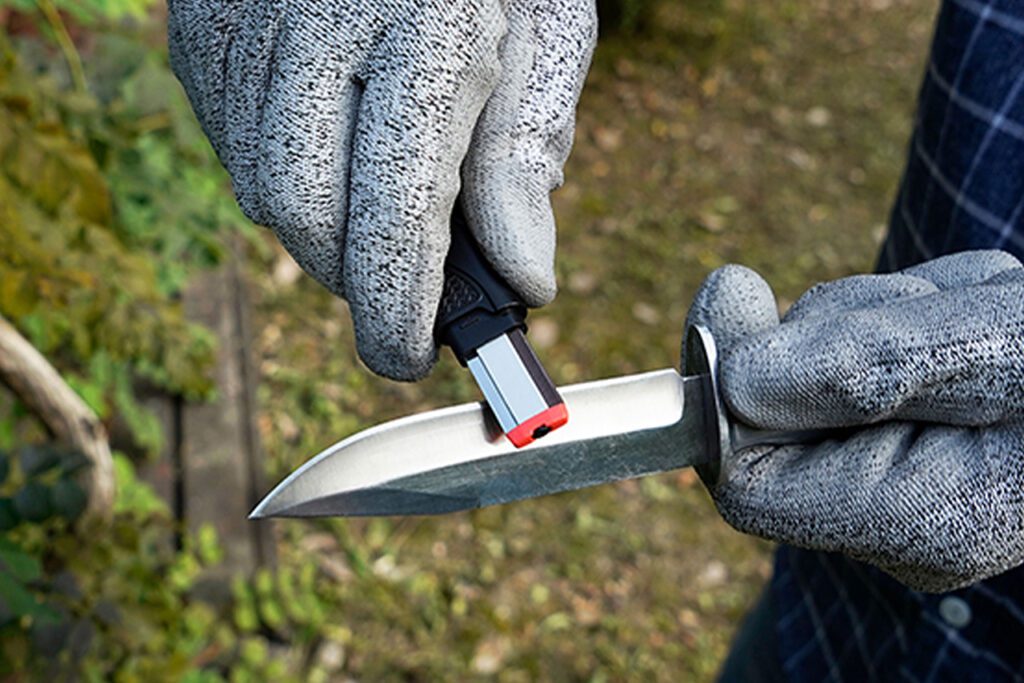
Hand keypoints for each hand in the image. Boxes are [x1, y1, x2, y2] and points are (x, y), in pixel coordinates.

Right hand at [168, 0, 596, 379]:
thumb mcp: (549, 29)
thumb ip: (528, 154)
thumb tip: (522, 277)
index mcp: (423, 24)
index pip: (396, 206)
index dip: (400, 304)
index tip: (410, 356)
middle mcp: (314, 21)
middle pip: (306, 213)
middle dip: (355, 278)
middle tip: (404, 297)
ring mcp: (243, 21)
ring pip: (261, 188)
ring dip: (325, 232)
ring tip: (382, 207)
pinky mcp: (203, 26)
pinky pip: (233, 145)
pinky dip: (289, 178)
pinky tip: (335, 151)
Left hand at [684, 250, 1023, 591]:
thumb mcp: (991, 343)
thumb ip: (864, 365)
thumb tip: (735, 378)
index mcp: (912, 519)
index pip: (750, 482)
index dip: (726, 390)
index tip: (733, 293)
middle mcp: (896, 520)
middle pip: (777, 422)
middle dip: (820, 339)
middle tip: (904, 304)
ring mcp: (903, 482)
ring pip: (813, 386)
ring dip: (864, 321)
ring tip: (954, 308)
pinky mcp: (910, 441)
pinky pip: (854, 373)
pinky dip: (889, 324)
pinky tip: (955, 315)